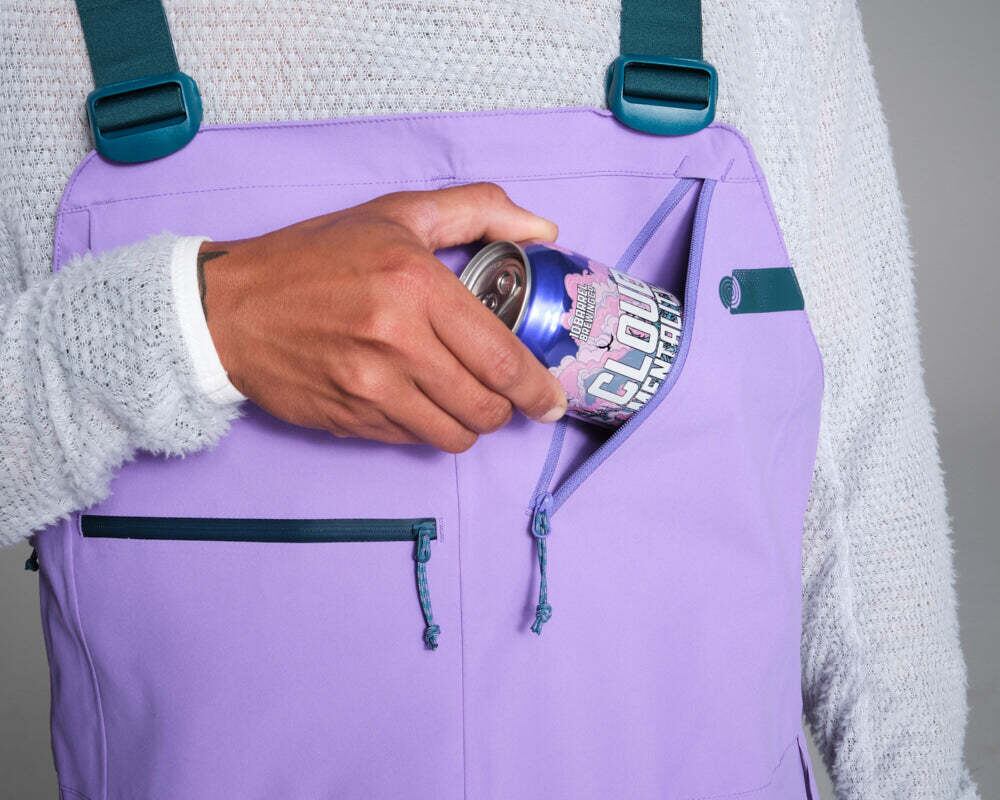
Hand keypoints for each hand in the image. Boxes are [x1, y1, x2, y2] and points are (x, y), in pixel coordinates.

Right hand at [198, 182, 566, 451]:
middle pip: (483, 407)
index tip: (551, 399)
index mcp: (415, 284)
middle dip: (506, 411)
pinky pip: (411, 441)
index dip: (536, 389)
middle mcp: (395, 341)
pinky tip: (412, 399)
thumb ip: (479, 211)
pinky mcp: (348, 420)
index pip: (501, 358)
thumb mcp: (396, 213)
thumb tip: (544, 230)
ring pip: (452, 436)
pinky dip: (424, 428)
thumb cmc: (315, 257)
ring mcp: (368, 388)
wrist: (228, 307)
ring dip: (468, 424)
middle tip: (505, 398)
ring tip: (459, 399)